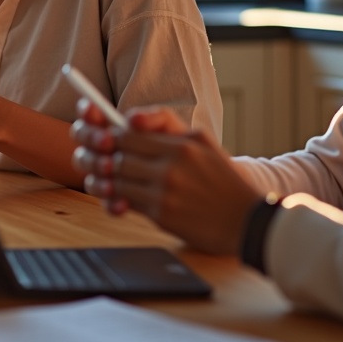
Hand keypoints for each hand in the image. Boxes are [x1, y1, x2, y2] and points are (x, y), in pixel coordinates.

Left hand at [70, 104, 261, 255]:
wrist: (247, 221)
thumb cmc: (223, 179)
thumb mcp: (202, 141)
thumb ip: (167, 125)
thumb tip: (131, 120)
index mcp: (179, 146)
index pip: (126, 134)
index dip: (107, 134)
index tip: (102, 136)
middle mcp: (170, 168)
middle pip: (117, 155)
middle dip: (100, 155)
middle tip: (95, 156)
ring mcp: (164, 193)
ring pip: (117, 180)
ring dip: (104, 179)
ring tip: (104, 178)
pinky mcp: (162, 215)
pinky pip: (127, 202)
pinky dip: (117, 199)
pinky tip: (118, 199)